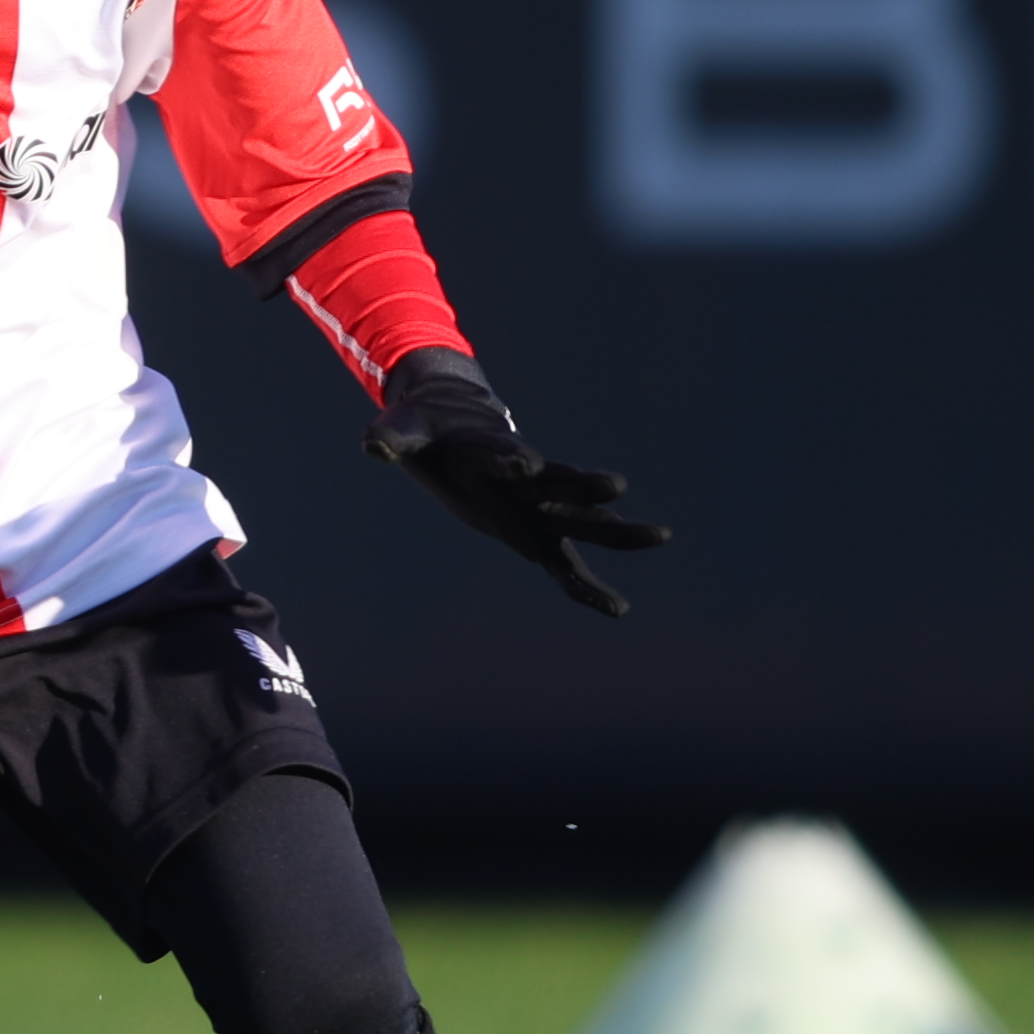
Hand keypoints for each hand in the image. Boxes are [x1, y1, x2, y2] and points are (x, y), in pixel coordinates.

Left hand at [365, 348, 666, 616]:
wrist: (455, 425)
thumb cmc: (429, 429)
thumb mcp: (406, 431)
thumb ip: (392, 438)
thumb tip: (372, 449)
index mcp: (491, 451)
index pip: (504, 456)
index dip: (511, 461)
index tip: (522, 464)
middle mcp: (524, 479)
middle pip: (559, 484)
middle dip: (584, 486)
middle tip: (617, 483)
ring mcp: (536, 506)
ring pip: (580, 520)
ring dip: (616, 529)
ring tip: (660, 535)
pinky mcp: (535, 532)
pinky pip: (564, 565)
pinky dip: (586, 586)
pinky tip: (616, 609)